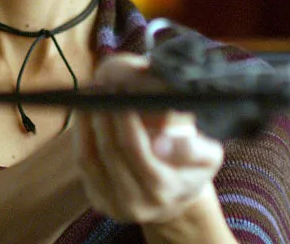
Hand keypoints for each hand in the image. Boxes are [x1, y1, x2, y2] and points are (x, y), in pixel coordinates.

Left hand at [72, 54, 224, 224]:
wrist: (178, 199)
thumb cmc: (194, 166)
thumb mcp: (208, 155)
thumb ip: (192, 148)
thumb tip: (161, 142)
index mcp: (165, 188)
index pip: (136, 150)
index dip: (125, 118)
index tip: (123, 89)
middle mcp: (138, 202)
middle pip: (110, 151)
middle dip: (105, 112)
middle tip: (105, 85)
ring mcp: (115, 204)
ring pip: (90, 157)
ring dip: (87, 121)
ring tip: (92, 93)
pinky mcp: (100, 201)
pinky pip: (82, 165)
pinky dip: (81, 135)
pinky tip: (85, 111)